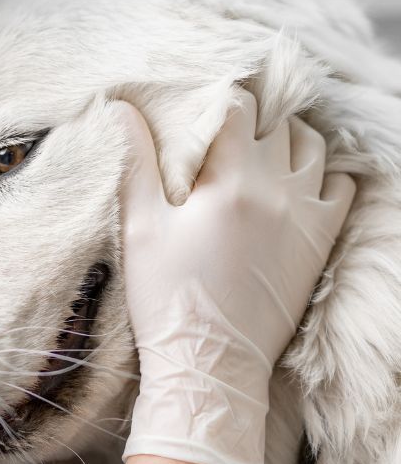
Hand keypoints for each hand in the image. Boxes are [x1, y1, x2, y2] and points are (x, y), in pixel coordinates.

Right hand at [113, 90, 354, 463]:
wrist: (209, 363)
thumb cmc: (166, 297)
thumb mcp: (139, 227)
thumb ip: (134, 162)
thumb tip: (121, 108)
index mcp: (231, 180)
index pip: (236, 107)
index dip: (215, 100)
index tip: (198, 109)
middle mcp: (278, 189)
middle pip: (278, 121)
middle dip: (251, 117)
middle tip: (223, 131)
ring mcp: (306, 215)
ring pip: (314, 147)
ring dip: (288, 138)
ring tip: (258, 150)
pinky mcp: (320, 241)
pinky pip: (342, 187)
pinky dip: (324, 174)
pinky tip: (293, 183)